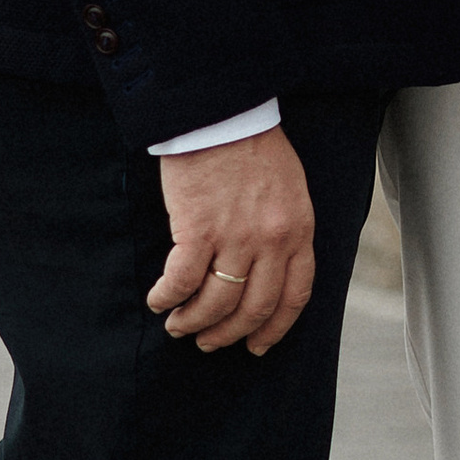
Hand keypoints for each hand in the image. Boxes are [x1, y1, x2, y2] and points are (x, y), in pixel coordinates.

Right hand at [148, 127, 314, 354]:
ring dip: (195, 322)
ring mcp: (236, 237)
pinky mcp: (198, 230)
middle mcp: (272, 240)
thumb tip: (267, 270)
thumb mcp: (289, 190)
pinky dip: (168, 298)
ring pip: (217, 303)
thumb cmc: (252, 146)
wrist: (222, 114)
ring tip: (179, 327)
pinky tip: (159, 301)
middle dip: (230, 334)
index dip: (275, 328)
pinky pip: (182, 281)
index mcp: (299, 230)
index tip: (258, 346)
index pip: (295, 295)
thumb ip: (284, 230)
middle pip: (255, 308)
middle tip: (210, 342)